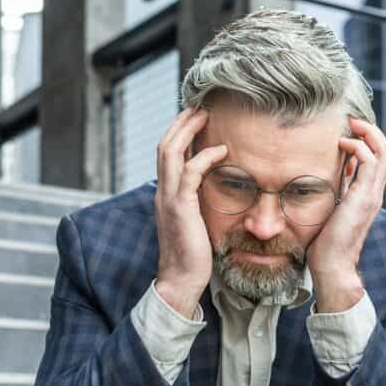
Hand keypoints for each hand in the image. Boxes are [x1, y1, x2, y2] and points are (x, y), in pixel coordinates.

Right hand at [153, 107, 226, 315]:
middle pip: (164, 145)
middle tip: (200, 106)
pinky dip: (205, 157)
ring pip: (170, 152)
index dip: (178, 133)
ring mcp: (169, 199)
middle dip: (181, 123)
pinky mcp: (180, 208)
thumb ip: (198, 203)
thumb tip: (213, 191)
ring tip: (205, 115)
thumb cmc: (193, 254)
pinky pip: (190, 173)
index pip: (166, 154)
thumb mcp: (194, 222)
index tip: (195, 117)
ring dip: (188, 130)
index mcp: (166, 194)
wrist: (181, 280)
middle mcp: (163, 192)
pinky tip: (222, 151)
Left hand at [306, 117, 385, 310]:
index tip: (348, 128)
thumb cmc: (325, 245)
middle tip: (352, 119)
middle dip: (371, 131)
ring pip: (383, 153)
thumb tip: (323, 175)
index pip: (377, 160)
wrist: (332, 267)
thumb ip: (333, 194)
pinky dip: (359, 147)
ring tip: (351, 123)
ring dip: (368, 133)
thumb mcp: (329, 210)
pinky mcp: (363, 198)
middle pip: (385, 152)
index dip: (367, 141)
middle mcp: (374, 194)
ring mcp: (371, 196)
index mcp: (366, 196)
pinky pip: (370, 162)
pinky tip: (342, 143)